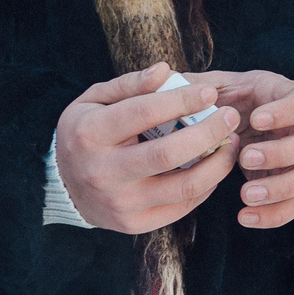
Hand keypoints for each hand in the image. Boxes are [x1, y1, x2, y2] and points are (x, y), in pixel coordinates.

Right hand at [55, 63, 241, 234]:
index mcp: (90, 134)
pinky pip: (184, 205)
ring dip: (219, 163)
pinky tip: (213, 166)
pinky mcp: (135, 224)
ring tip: (231, 142)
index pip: (144, 113)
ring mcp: (120, 203)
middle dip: (210, 131)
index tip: (210, 92)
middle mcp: (102, 172)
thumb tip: (165, 71)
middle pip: (170, 153)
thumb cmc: (85, 133)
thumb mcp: (94, 101)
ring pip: (185, 186)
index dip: (183, 100)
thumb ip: (129, 85)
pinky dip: (207, 184)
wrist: (62, 186)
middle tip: (231, 116)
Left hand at [187, 70, 293, 228]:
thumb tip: (167, 78)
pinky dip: (276, 214)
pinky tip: (245, 216)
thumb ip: (189, 85)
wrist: (204, 134)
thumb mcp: (197, 89)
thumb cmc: (203, 107)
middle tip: (246, 158)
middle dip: (285, 152)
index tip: (256, 120)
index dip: (289, 110)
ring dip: (283, 186)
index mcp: (281, 96)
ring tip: (245, 195)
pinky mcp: (288, 184)